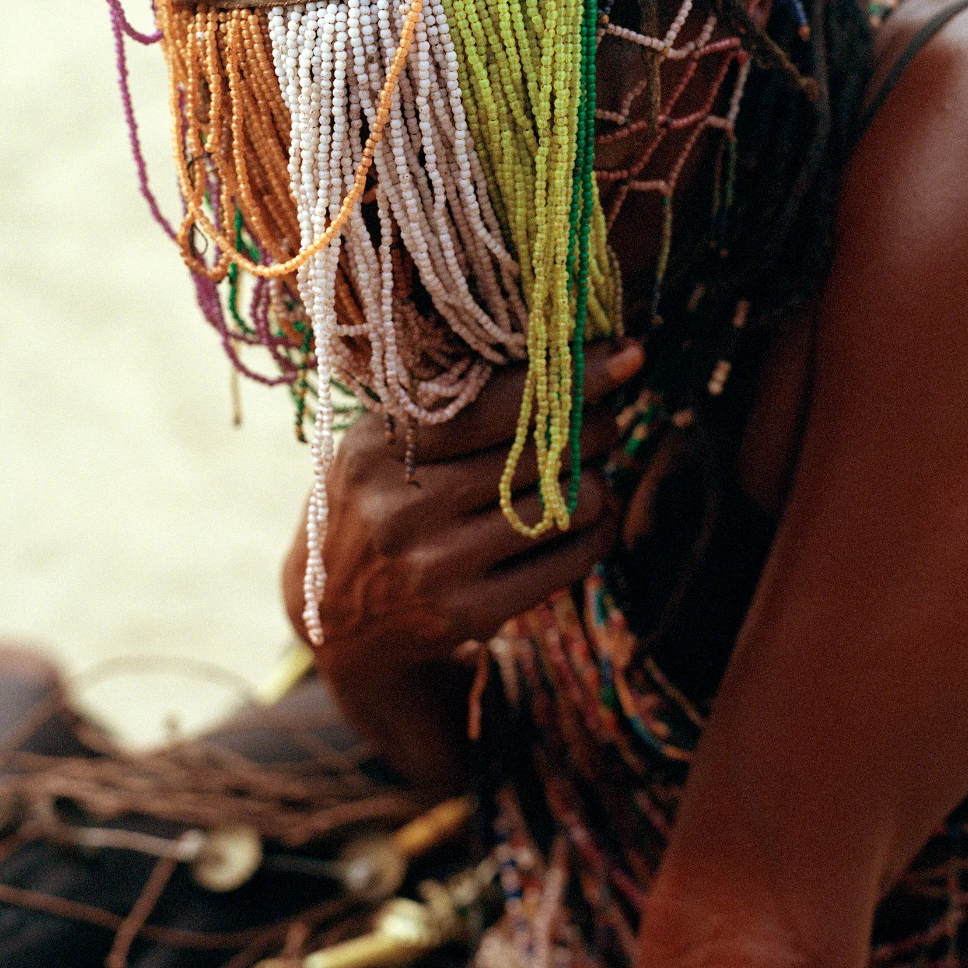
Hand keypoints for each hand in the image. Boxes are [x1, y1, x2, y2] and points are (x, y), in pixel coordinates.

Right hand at [281, 340, 644, 784]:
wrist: (341, 616)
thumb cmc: (381, 500)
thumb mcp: (382, 443)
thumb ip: (446, 402)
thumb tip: (557, 351)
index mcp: (378, 449)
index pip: (493, 403)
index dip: (569, 375)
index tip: (626, 354)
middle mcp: (402, 508)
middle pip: (542, 450)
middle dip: (593, 427)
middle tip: (600, 421)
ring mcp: (435, 566)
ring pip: (567, 504)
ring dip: (596, 482)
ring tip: (584, 473)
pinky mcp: (470, 614)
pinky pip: (570, 559)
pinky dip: (595, 531)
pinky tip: (586, 519)